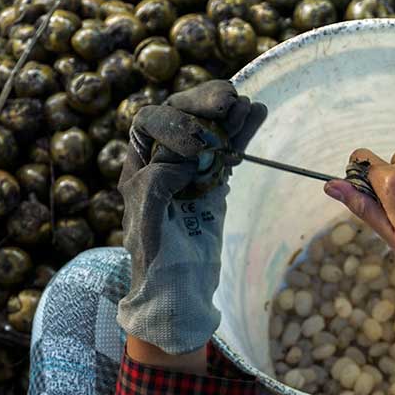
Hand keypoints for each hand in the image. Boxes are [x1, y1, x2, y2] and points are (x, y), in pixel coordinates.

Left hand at [117, 80, 265, 355]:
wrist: (180, 292)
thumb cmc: (156, 262)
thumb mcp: (147, 223)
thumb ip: (159, 183)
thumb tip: (189, 155)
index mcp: (137, 167)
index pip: (149, 123)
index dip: (173, 124)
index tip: (198, 147)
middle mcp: (161, 161)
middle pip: (181, 115)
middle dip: (204, 105)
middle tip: (229, 101)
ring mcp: (191, 169)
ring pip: (208, 129)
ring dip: (228, 115)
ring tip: (247, 106)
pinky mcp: (213, 181)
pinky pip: (228, 148)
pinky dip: (242, 132)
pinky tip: (257, 113)